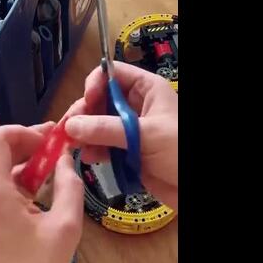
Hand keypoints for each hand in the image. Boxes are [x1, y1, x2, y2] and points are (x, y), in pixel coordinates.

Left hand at [0, 123, 83, 262]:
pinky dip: (22, 185)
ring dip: (28, 167)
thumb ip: (69, 186)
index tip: (50, 139)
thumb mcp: (65, 226)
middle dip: (29, 146)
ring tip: (57, 176)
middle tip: (59, 151)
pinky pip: (1, 190)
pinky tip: (45, 198)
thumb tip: (66, 161)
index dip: (23, 130)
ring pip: (2, 172)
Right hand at [64, 61, 178, 210]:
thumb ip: (107, 129)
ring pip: (97, 124)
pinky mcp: (127, 151)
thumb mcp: (145, 135)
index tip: (86, 101)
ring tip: (73, 146)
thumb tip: (71, 126)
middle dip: (83, 113)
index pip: (113, 74)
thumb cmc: (179, 151)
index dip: (96, 83)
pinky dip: (93, 150)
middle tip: (68, 129)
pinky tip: (88, 157)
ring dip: (84, 134)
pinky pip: (103, 145)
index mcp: (147, 90)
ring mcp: (130, 130)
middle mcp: (136, 106)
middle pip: (100, 99)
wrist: (194, 188)